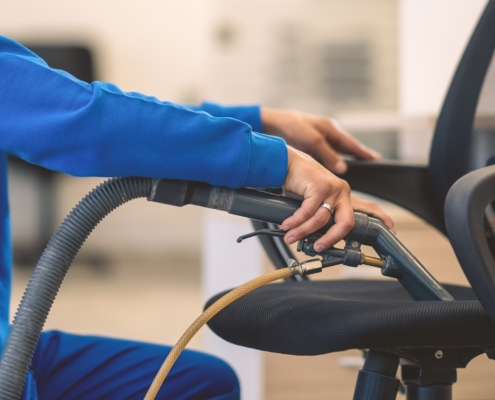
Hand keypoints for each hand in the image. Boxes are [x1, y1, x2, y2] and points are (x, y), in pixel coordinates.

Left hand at [261, 108, 380, 173]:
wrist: (273, 124)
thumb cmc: (292, 127)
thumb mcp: (312, 141)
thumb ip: (328, 154)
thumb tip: (343, 168)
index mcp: (331, 129)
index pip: (352, 143)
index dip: (364, 152)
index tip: (377, 159)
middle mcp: (328, 134)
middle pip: (348, 147)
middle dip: (360, 154)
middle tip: (374, 162)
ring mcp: (320, 140)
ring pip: (337, 152)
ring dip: (346, 159)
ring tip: (360, 167)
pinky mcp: (311, 147)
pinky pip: (326, 156)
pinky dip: (332, 162)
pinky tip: (335, 169)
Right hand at [282, 147, 393, 250]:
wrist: (285, 162)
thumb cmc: (298, 181)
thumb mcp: (313, 200)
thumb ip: (319, 215)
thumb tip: (316, 237)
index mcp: (343, 195)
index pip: (368, 207)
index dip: (381, 218)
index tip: (391, 229)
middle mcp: (342, 191)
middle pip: (346, 223)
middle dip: (332, 239)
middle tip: (319, 247)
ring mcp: (332, 188)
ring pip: (321, 220)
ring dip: (303, 231)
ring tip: (290, 235)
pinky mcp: (319, 187)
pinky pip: (308, 212)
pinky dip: (296, 221)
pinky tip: (288, 225)